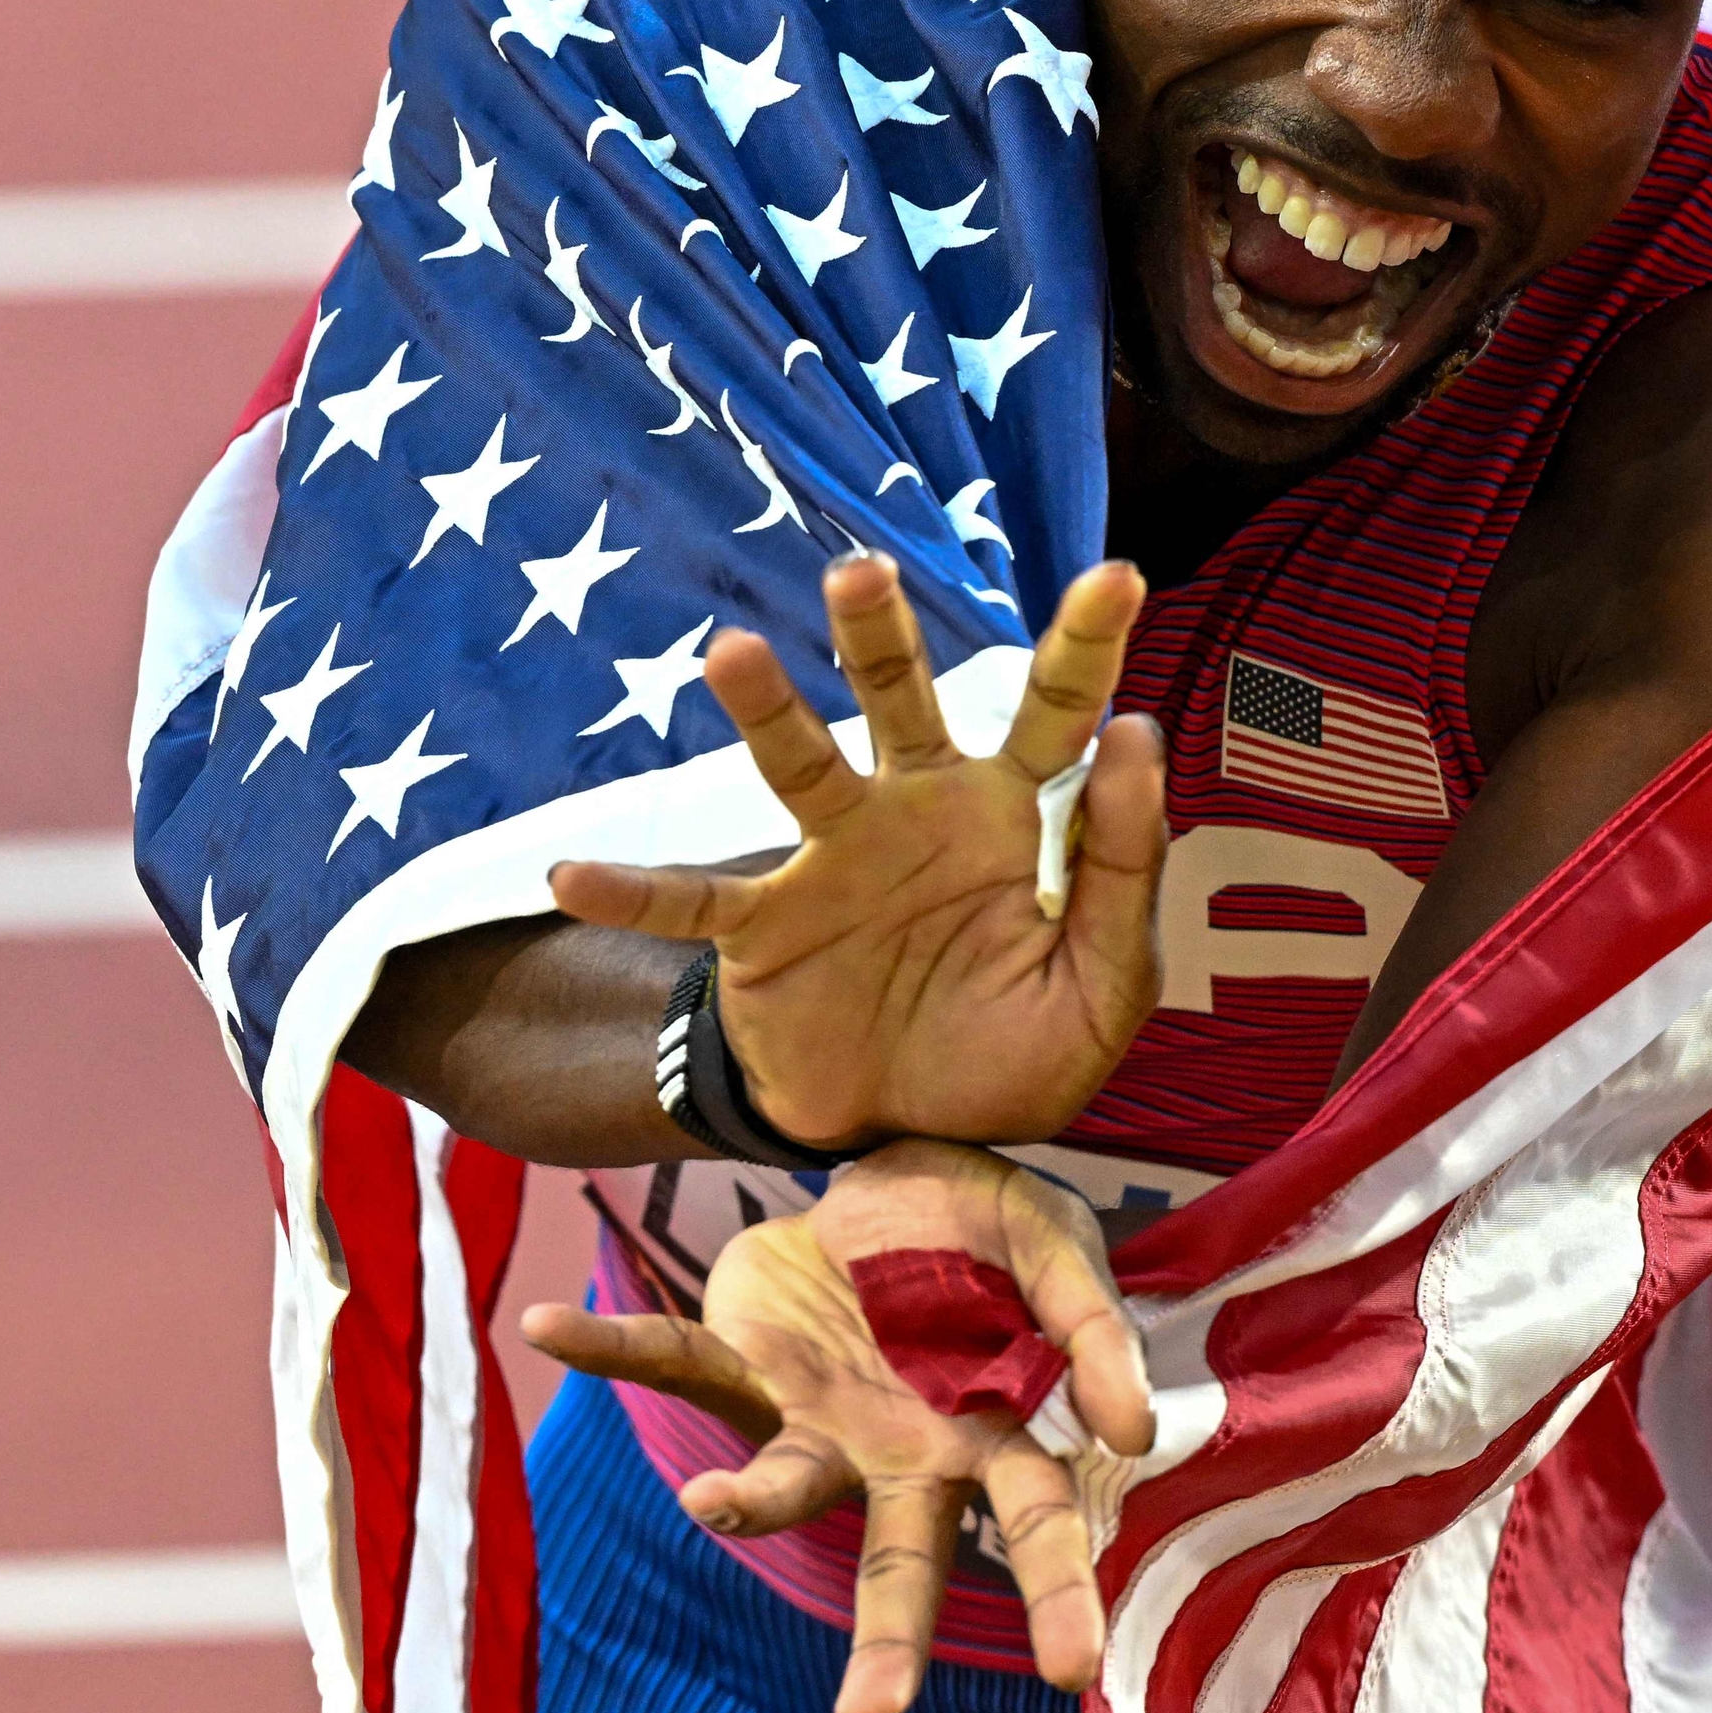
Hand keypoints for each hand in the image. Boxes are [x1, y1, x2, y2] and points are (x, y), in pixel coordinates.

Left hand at [523, 1141, 1155, 1712]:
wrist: (894, 1158)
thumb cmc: (990, 1228)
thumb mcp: (1055, 1243)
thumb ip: (1092, 1327)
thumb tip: (1133, 1431)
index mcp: (990, 1432)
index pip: (1036, 1526)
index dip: (1057, 1595)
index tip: (1072, 1675)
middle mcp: (899, 1449)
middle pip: (902, 1560)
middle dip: (888, 1642)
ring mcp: (814, 1414)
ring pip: (781, 1484)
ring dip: (745, 1502)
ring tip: (709, 1506)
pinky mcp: (744, 1355)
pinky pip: (675, 1354)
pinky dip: (611, 1345)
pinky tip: (546, 1326)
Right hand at [549, 553, 1168, 1148]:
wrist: (913, 1140)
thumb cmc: (1014, 1047)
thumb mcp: (1102, 987)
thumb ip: (1122, 871)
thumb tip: (1137, 734)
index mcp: (1011, 817)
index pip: (1057, 712)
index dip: (1086, 644)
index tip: (1120, 575)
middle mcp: (917, 813)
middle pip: (903, 700)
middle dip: (881, 634)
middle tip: (862, 572)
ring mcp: (833, 862)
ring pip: (798, 767)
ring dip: (765, 712)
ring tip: (730, 653)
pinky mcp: (764, 929)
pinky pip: (692, 903)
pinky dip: (634, 892)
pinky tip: (573, 875)